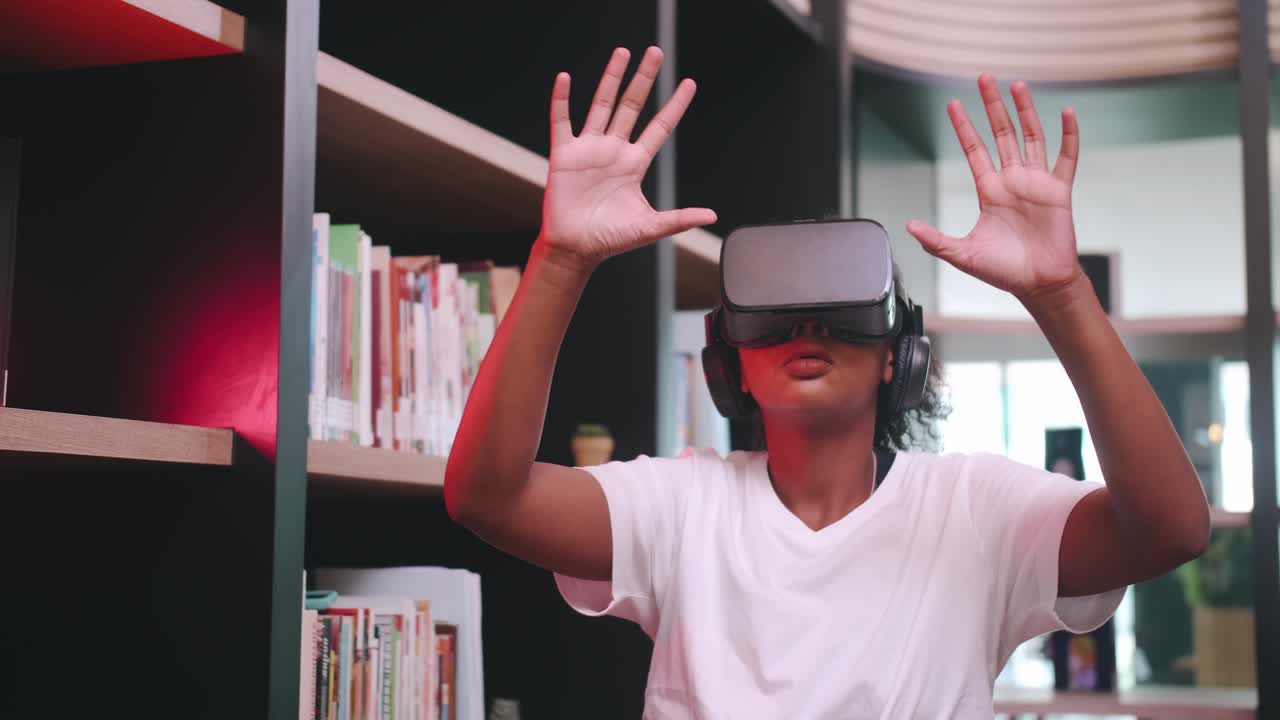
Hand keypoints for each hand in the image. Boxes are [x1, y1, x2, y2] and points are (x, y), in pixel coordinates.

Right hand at [537, 46, 716, 271]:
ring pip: (602, 105)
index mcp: (635, 164)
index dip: (674, 106)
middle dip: (644, 80)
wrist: (575, 249)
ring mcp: (589, 149)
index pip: (659, 127)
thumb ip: (679, 218)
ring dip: (611, 79)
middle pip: (632, 106)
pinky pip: (562, 121)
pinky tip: (566, 79)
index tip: (689, 84)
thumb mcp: (649, 227)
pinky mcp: (564, 155)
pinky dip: (562, 100)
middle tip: (656, 53)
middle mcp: (613, 151)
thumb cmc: (610, 239)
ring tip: (622, 53)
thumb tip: (712, 215)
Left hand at [906, 74, 1082, 303]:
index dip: (964, 127)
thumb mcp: (962, 254)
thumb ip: (935, 240)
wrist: (1038, 284)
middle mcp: (1012, 181)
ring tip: (1017, 85)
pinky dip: (1069, 135)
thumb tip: (909, 227)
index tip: (953, 105)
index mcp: (989, 191)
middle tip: (984, 79)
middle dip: (992, 107)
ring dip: (1025, 111)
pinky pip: (1066, 158)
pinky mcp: (1059, 191)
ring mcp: (1036, 183)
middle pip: (1001, 134)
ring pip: (1031, 136)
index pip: (974, 150)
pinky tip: (1068, 113)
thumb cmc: (1003, 271)